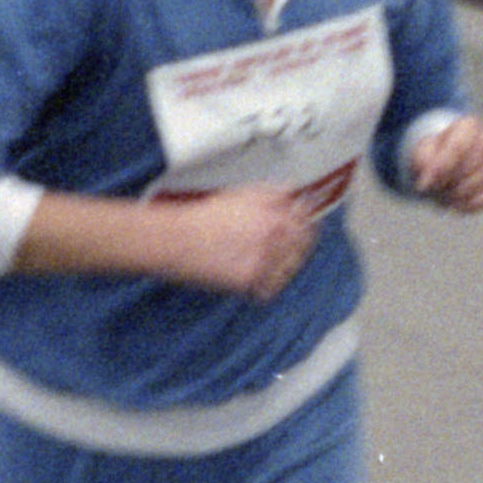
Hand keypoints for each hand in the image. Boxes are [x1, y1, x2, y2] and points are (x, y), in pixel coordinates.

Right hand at [158, 187, 324, 299]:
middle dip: (299, 245)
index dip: (308, 221)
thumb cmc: (201, 217)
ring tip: (265, 264)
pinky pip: (270, 288)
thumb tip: (294, 194)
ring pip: (290, 267)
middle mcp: (274, 232)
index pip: (307, 216)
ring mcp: (264, 257)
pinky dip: (266, 286)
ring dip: (284, 266)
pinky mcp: (251, 279)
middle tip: (288, 248)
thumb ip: (273, 194)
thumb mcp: (242, 194)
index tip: (307, 225)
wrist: (173, 238)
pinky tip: (255, 279)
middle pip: (304, 243)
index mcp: (274, 209)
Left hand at [409, 114, 482, 213]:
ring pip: (480, 182)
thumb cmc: (437, 155)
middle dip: (449, 182)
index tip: (424, 185)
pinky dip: (471, 204)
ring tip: (445, 196)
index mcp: (469, 125)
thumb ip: (423, 164)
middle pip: (470, 166)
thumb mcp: (423, 153)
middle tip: (435, 190)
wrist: (453, 161)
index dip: (441, 169)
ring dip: (458, 194)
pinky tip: (458, 204)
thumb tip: (427, 184)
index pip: (459, 148)